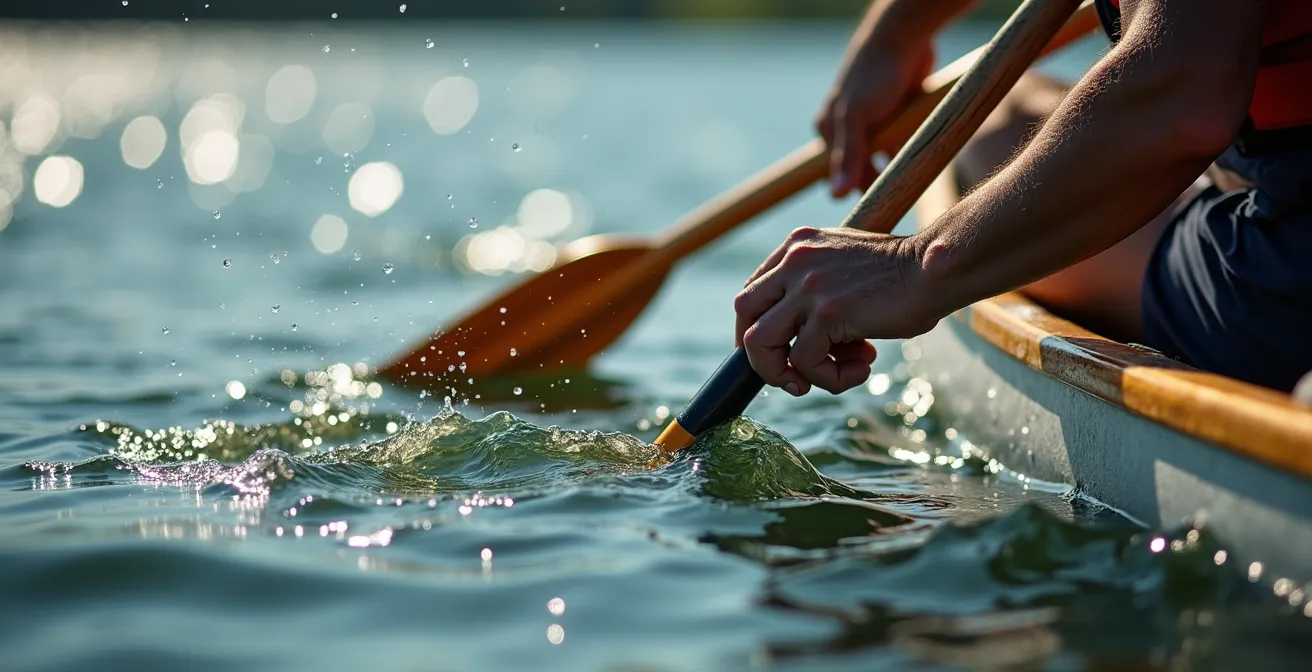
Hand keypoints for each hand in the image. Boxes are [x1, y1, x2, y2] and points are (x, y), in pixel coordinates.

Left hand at [733, 227, 938, 395]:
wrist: (937, 268)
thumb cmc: (903, 274)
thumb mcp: (846, 266)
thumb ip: (817, 289)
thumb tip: (802, 338)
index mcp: (798, 245)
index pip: (753, 291)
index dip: (761, 328)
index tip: (783, 352)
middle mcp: (795, 261)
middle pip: (744, 314)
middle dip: (761, 354)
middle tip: (792, 376)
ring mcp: (808, 286)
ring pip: (759, 343)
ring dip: (785, 374)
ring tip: (827, 378)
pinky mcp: (827, 313)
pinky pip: (804, 363)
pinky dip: (829, 379)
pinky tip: (861, 370)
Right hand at [816, 41, 932, 197]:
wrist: (904, 38)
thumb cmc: (874, 76)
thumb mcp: (858, 118)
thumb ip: (849, 156)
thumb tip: (836, 194)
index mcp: (829, 131)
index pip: (841, 174)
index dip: (858, 191)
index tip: (879, 210)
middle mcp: (848, 129)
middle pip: (865, 169)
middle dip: (881, 181)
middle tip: (901, 199)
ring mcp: (874, 123)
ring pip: (886, 157)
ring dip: (898, 167)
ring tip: (913, 182)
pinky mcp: (895, 116)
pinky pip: (902, 142)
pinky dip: (910, 150)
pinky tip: (922, 159)